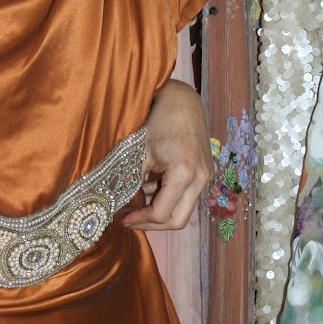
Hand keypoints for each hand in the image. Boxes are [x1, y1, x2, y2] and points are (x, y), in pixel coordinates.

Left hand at [123, 77, 211, 231]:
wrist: (181, 99)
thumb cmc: (157, 120)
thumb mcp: (139, 153)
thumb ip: (131, 182)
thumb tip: (117, 207)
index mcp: (185, 173)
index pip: (162, 213)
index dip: (140, 220)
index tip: (122, 218)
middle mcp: (201, 178)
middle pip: (178, 220)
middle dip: (152, 224)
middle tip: (130, 220)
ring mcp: (206, 175)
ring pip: (183, 209)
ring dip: (159, 210)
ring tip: (135, 202)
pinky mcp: (205, 170)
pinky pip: (187, 195)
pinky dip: (168, 196)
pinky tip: (149, 187)